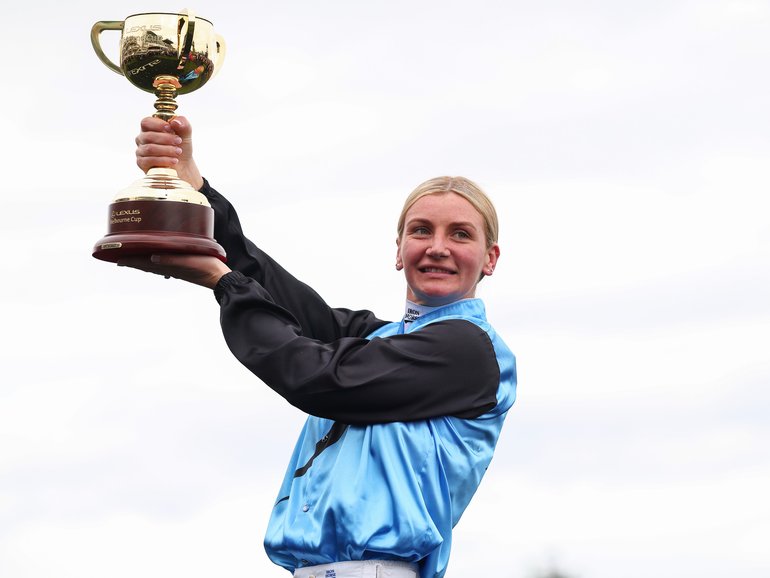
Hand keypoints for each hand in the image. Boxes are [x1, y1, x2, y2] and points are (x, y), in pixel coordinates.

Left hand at [117, 254, 231, 288]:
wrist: (221, 279)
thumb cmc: (207, 269)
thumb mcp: (190, 262)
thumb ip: (172, 260)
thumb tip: (153, 257)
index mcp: (170, 266)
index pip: (145, 263)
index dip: (131, 261)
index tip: (116, 259)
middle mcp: (171, 268)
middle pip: (147, 265)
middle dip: (134, 261)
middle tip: (120, 258)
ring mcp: (177, 269)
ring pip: (155, 265)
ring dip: (144, 262)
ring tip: (135, 259)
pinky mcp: (185, 267)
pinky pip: (166, 264)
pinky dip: (157, 261)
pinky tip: (159, 259)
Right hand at [135, 116, 203, 189]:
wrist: (183, 165)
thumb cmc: (181, 146)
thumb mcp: (185, 134)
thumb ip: (183, 124)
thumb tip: (175, 121)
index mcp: (150, 128)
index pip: (146, 122)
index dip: (157, 124)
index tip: (170, 128)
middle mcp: (142, 138)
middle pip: (148, 136)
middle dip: (166, 139)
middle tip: (178, 141)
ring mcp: (141, 151)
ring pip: (150, 148)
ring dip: (166, 150)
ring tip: (178, 152)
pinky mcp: (142, 163)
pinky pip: (149, 160)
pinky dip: (163, 160)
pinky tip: (173, 161)